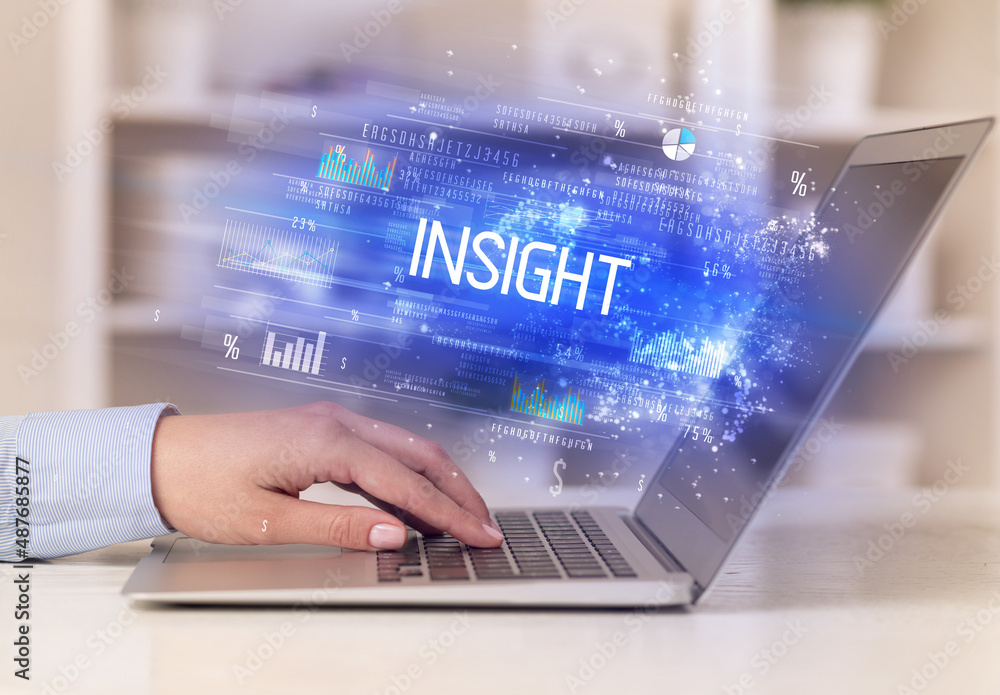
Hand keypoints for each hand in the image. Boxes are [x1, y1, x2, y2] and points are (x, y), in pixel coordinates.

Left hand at [149, 401, 502, 550]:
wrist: (161, 458)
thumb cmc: (204, 486)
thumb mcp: (269, 521)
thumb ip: (338, 527)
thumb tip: (395, 535)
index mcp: (327, 441)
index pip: (406, 482)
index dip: (449, 512)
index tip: (479, 534)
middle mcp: (337, 422)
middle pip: (420, 453)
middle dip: (459, 489)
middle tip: (486, 525)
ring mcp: (332, 421)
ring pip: (405, 447)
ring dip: (438, 480)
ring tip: (463, 516)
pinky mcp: (323, 430)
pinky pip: (381, 450)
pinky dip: (408, 475)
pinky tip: (416, 501)